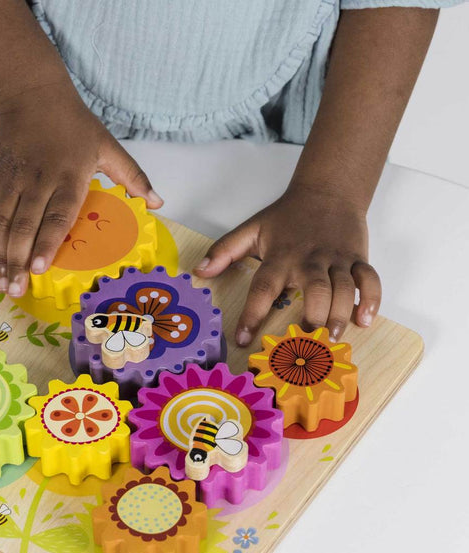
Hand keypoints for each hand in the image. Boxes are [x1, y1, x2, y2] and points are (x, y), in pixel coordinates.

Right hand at [0, 81, 162, 296]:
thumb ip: (133, 177)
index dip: (47, 244)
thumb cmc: (74, 124)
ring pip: (1, 222)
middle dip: (18, 261)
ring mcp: (12, 178)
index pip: (57, 215)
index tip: (40, 269)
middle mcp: (38, 179)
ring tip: (1, 282)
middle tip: (16, 289)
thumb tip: (158, 204)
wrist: (31, 93)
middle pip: (25, 226)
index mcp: (69, 176)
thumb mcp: (109, 146)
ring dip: (0, 255)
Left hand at [193, 185, 381, 344]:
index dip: (252, 314)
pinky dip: (371, 299)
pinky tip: (365, 320)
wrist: (327, 191)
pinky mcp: (358, 258)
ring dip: (340, 313)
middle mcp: (309, 260)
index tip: (242, 339)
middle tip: (307, 344)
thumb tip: (199, 270)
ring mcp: (337, 259)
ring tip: (333, 338)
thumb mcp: (251, 230)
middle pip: (315, 289)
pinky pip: (369, 279)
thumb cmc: (287, 216)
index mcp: (280, 257)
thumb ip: (224, 251)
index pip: (263, 288)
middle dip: (312, 317)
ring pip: (344, 288)